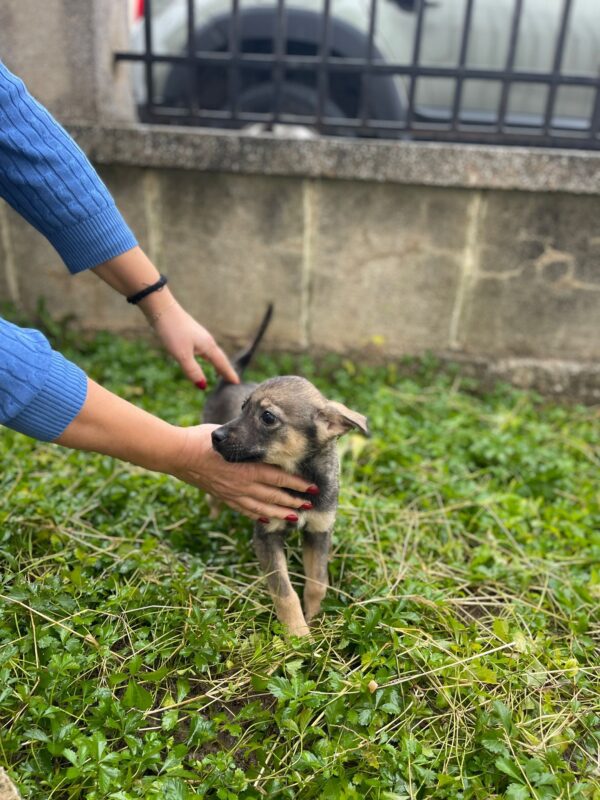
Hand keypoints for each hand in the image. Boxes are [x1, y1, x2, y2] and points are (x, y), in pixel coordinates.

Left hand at [152, 301, 238, 386]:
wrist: (162, 309)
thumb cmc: (173, 331)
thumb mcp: (182, 355)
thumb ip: (192, 370)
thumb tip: (203, 386)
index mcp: (208, 346)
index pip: (222, 363)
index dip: (229, 374)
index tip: (237, 383)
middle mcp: (207, 341)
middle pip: (219, 357)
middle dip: (225, 369)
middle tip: (232, 379)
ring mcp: (199, 336)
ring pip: (212, 353)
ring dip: (217, 363)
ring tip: (220, 372)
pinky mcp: (191, 334)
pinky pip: (204, 349)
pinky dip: (208, 357)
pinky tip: (203, 357)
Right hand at [172, 425, 315, 520]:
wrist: (177, 454)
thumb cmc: (202, 440)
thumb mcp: (230, 435)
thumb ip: (246, 441)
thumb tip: (260, 434)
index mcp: (247, 467)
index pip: (279, 478)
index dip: (298, 484)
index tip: (313, 487)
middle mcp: (242, 483)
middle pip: (274, 496)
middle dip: (295, 502)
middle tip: (311, 506)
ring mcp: (232, 493)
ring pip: (262, 507)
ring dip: (280, 513)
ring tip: (296, 517)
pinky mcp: (224, 497)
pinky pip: (244, 510)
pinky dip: (258, 516)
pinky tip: (268, 519)